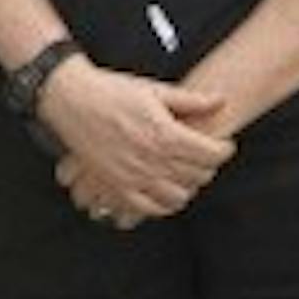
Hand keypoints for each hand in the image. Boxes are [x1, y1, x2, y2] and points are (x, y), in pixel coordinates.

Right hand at [38, 58, 235, 224]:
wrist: (72, 100)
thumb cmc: (113, 91)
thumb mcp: (155, 90)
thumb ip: (191, 101)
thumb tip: (221, 101)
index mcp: (165, 134)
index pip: (211, 154)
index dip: (224, 150)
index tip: (225, 145)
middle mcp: (152, 160)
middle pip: (198, 176)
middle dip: (209, 167)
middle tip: (207, 156)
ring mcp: (134, 178)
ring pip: (179, 197)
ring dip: (189, 186)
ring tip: (188, 172)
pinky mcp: (117, 188)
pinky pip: (150, 208)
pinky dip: (165, 204)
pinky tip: (167, 190)